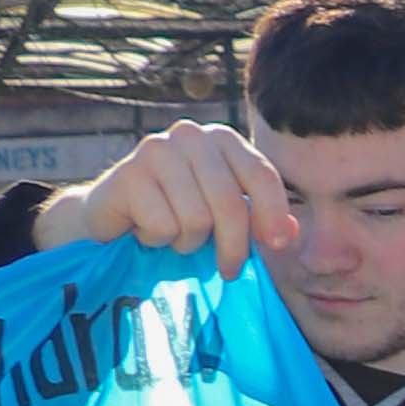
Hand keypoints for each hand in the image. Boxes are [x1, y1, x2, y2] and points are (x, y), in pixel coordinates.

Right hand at [38, 120, 297, 270]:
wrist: (114, 214)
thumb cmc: (179, 212)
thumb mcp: (228, 215)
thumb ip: (262, 219)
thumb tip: (290, 232)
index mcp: (222, 138)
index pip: (261, 175)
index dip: (274, 214)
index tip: (276, 245)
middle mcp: (190, 135)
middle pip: (230, 203)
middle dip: (233, 245)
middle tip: (228, 270)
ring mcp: (156, 150)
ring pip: (197, 219)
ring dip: (188, 242)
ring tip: (174, 233)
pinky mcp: (128, 173)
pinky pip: (164, 227)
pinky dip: (159, 240)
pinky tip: (146, 228)